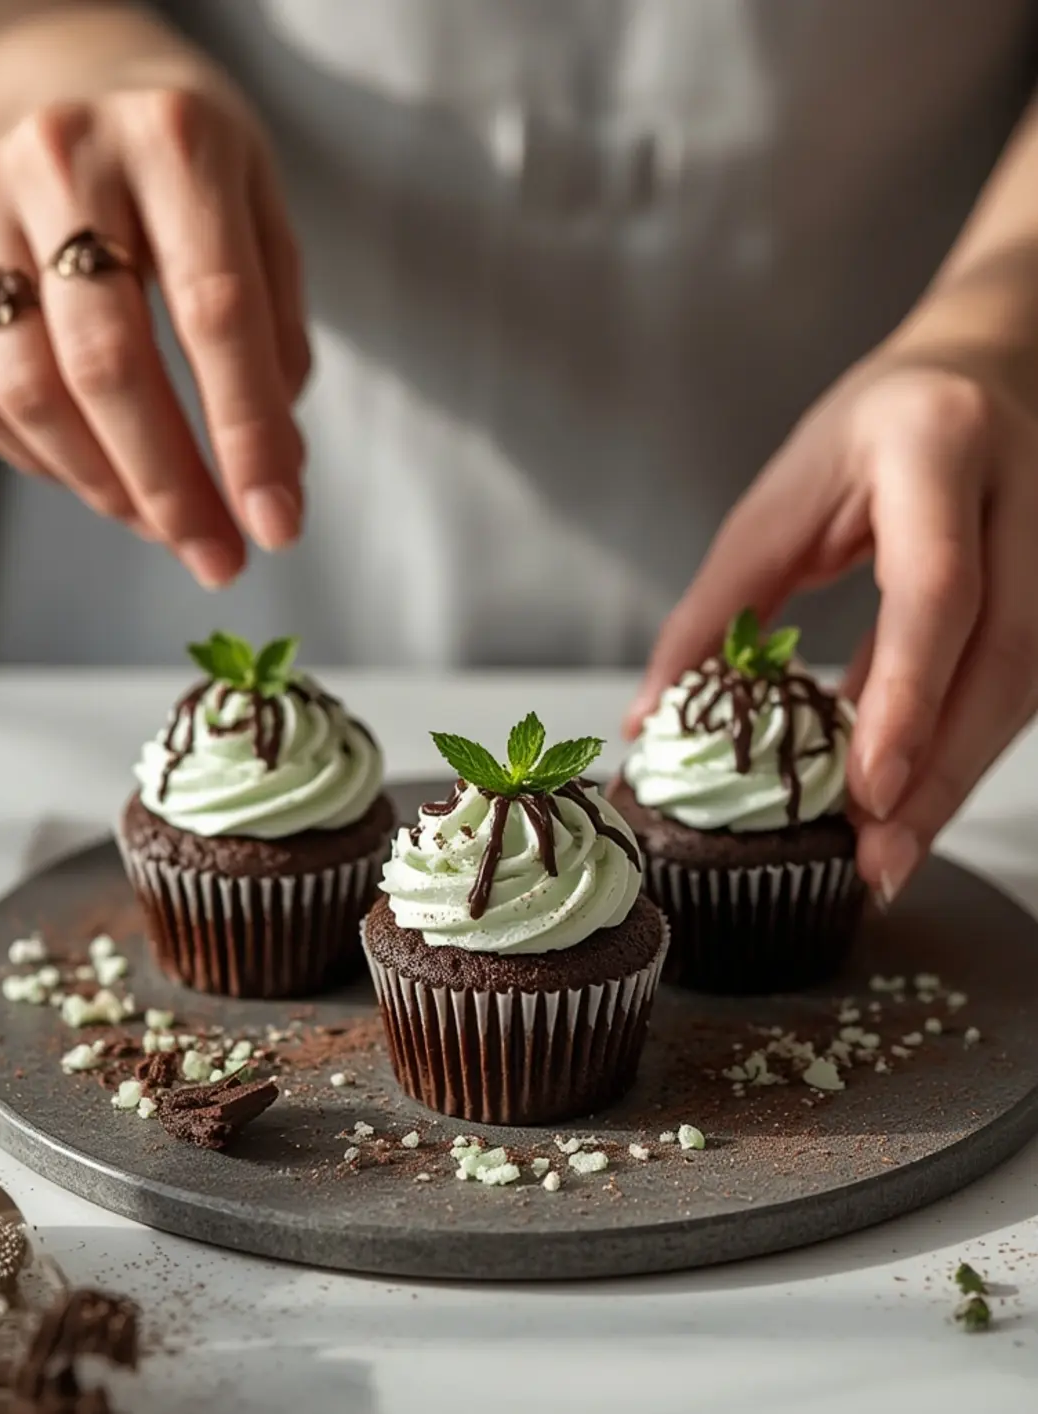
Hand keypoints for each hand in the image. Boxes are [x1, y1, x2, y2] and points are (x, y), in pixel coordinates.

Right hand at [0, 64, 309, 585]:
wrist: (76, 77)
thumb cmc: (190, 162)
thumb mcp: (263, 216)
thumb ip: (274, 336)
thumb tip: (277, 470)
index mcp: (176, 144)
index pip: (217, 316)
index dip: (247, 437)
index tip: (276, 526)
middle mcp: (68, 160)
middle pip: (111, 362)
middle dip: (170, 486)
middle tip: (218, 557)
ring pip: (26, 384)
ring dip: (102, 485)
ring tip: (166, 530)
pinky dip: (42, 458)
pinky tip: (99, 484)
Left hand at [626, 354, 1037, 900]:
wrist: (991, 364)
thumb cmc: (874, 427)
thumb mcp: (782, 495)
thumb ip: (719, 606)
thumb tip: (653, 718)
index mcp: (938, 449)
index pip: (937, 588)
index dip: (905, 693)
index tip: (867, 788)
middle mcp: (1023, 499)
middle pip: (1002, 658)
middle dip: (941, 773)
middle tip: (880, 862)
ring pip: (1024, 687)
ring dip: (955, 778)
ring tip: (887, 852)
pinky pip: (1019, 686)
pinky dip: (961, 748)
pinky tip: (912, 796)